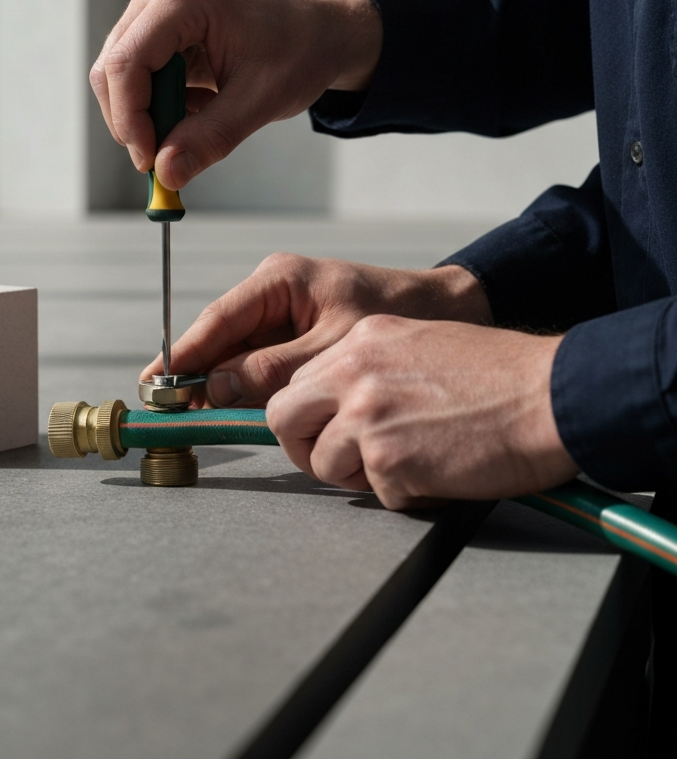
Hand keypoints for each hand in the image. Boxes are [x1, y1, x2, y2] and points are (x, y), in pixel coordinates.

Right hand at [90, 0, 381, 187]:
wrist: (320, 33)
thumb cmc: (299, 52)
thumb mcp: (260, 101)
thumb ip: (210, 138)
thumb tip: (166, 174)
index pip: (127, 62)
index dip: (130, 118)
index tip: (149, 162)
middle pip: (113, 70)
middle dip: (136, 122)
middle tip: (167, 160)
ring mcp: (154, 5)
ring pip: (118, 77)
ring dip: (150, 114)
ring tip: (201, 119)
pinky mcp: (155, 25)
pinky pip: (134, 77)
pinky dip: (159, 105)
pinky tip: (199, 104)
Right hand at [140, 253, 492, 405]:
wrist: (451, 312)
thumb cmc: (398, 315)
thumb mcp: (335, 346)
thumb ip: (275, 369)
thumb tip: (217, 387)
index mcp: (280, 280)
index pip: (219, 320)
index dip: (183, 354)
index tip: (154, 381)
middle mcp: (274, 295)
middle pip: (222, 340)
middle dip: (195, 374)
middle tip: (165, 409)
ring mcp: (284, 317)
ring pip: (238, 356)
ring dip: (218, 385)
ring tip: (188, 415)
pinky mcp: (298, 339)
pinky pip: (261, 365)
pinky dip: (246, 389)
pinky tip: (229, 411)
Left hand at [266, 316, 577, 508]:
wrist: (551, 393)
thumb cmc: (498, 375)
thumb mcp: (417, 344)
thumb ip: (368, 369)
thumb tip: (334, 407)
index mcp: (359, 341)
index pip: (296, 384)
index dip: (306, 416)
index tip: (321, 433)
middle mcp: (353, 373)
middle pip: (284, 419)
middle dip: (307, 447)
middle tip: (342, 461)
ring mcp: (368, 415)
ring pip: (323, 463)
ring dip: (360, 476)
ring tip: (407, 466)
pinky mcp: (390, 458)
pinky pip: (377, 493)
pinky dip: (407, 494)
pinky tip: (441, 473)